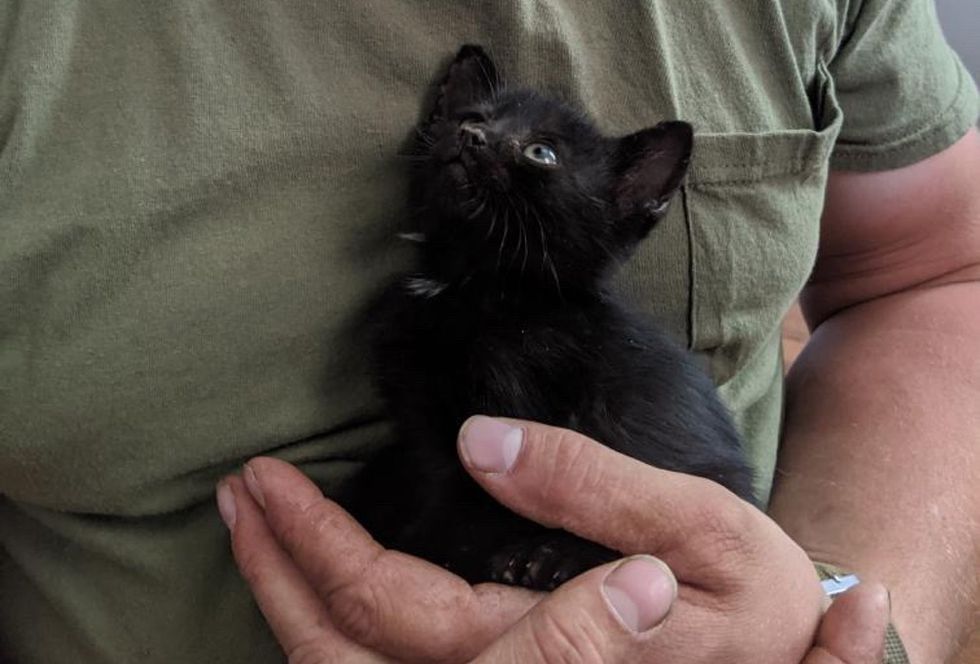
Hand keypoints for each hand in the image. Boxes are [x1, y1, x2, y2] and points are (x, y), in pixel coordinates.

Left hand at [218, 416, 889, 661]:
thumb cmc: (753, 606)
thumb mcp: (700, 528)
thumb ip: (596, 492)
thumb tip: (487, 446)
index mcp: (536, 654)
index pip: (388, 603)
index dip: (316, 540)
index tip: (269, 477)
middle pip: (341, 654)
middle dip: (276, 569)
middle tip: (235, 497)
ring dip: (289, 605)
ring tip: (251, 534)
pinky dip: (330, 635)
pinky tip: (318, 594)